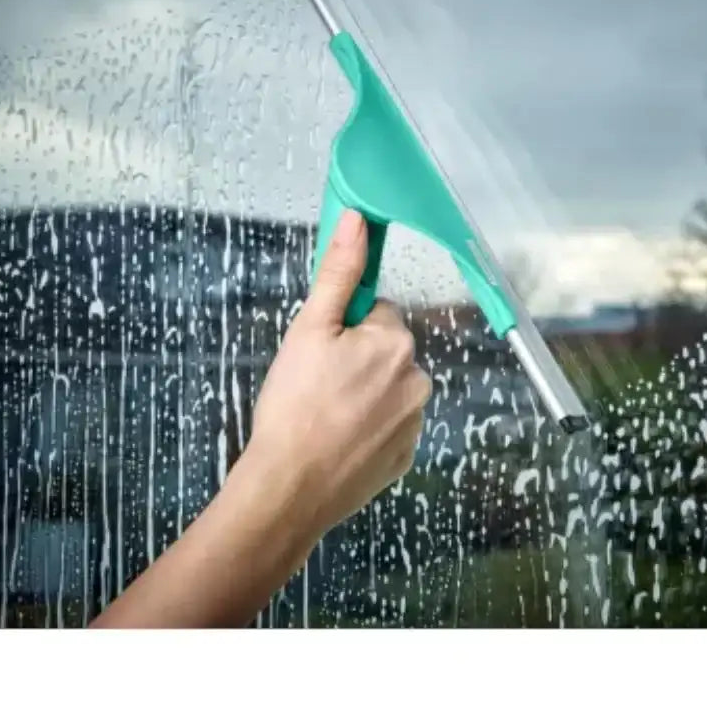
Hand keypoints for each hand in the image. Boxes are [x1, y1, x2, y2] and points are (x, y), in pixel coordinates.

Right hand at [246, 208, 431, 537]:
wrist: (289, 487)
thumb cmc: (294, 404)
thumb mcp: (309, 329)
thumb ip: (339, 272)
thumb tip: (358, 220)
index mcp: (396, 342)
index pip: (375, 315)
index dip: (344, 330)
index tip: (320, 353)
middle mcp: (417, 379)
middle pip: (384, 353)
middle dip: (356, 362)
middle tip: (316, 385)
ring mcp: (414, 423)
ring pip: (387, 391)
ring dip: (363, 396)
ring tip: (324, 416)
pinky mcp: (405, 457)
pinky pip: (389, 428)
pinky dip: (367, 431)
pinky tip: (337, 441)